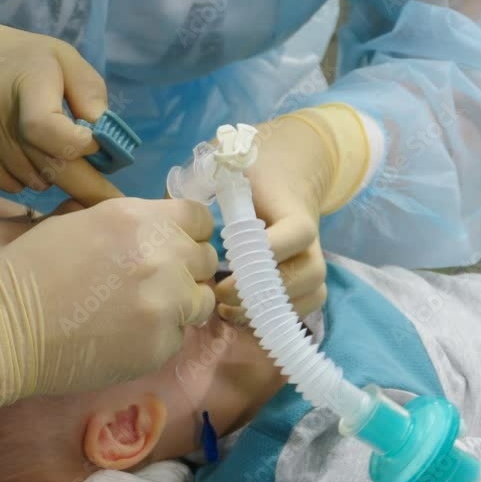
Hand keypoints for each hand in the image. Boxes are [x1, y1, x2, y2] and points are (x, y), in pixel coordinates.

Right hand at [0, 0, 121, 205]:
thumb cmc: (19, 59)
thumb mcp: (62, 59)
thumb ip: (90, 95)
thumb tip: (104, 142)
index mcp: (26, 82)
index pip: (48, 130)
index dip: (77, 144)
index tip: (91, 143)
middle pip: (48, 166)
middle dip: (81, 178)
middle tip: (102, 188)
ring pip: (33, 182)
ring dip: (48, 172)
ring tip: (43, 146)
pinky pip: (10, 186)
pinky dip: (23, 176)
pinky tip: (18, 151)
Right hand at [0, 198, 218, 428]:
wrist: (4, 329)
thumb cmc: (27, 272)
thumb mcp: (74, 225)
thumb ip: (123, 225)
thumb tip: (149, 230)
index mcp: (137, 218)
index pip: (200, 218)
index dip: (189, 232)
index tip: (175, 245)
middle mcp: (162, 254)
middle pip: (206, 258)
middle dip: (185, 269)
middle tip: (152, 283)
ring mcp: (167, 302)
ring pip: (202, 300)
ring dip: (180, 305)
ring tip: (141, 312)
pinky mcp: (161, 344)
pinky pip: (179, 336)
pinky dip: (159, 337)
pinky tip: (124, 337)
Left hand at [214, 105, 370, 321]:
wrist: (288, 164)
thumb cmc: (250, 169)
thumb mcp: (225, 166)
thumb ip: (198, 186)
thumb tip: (168, 214)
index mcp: (291, 206)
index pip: (297, 233)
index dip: (268, 252)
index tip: (228, 262)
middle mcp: (310, 237)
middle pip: (309, 272)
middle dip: (263, 292)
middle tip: (220, 293)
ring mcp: (312, 257)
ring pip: (311, 292)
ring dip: (271, 309)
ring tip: (228, 309)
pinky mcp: (307, 274)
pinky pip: (307, 304)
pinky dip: (278, 316)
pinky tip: (242, 314)